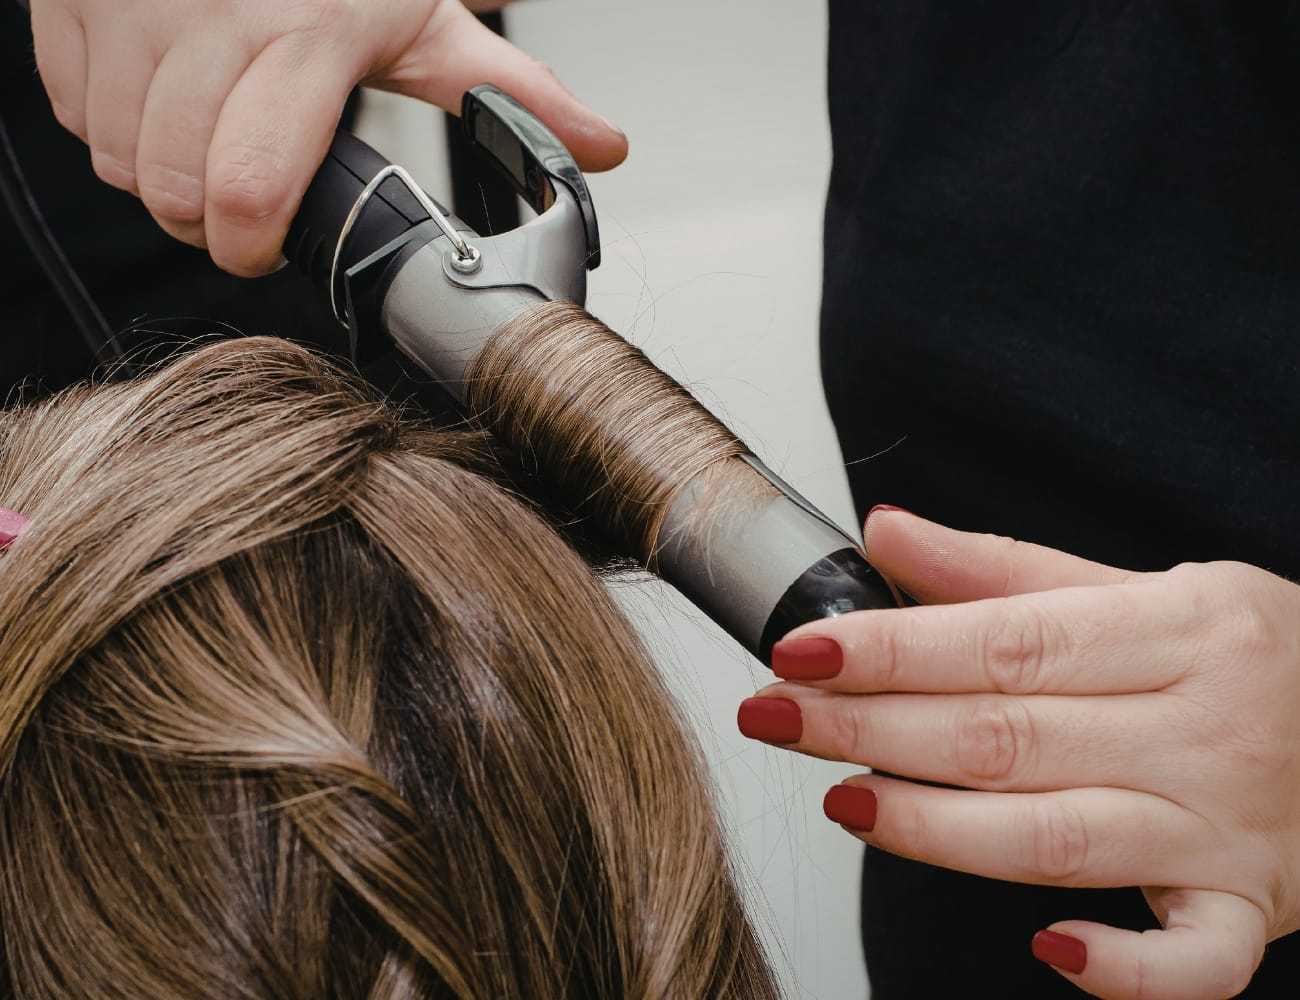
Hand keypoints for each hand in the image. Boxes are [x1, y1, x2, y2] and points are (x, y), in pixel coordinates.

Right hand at [29, 0, 626, 275]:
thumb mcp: (428, 12)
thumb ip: (509, 91)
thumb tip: (601, 148)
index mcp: (307, 32)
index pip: (249, 185)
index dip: (249, 243)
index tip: (265, 249)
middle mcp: (208, 15)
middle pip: (170, 186)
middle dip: (202, 220)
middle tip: (238, 200)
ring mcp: (129, 4)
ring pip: (114, 153)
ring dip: (154, 171)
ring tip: (205, 138)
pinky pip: (70, 106)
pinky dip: (109, 120)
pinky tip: (159, 94)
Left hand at [738, 508, 1299, 998]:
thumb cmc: (1245, 653)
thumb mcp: (1143, 590)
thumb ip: (1005, 568)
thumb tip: (886, 533)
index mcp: (1179, 629)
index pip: (1005, 640)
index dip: (893, 647)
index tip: (800, 649)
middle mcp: (1204, 727)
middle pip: (1009, 734)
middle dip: (873, 727)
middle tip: (776, 717)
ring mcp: (1229, 828)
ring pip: (1063, 835)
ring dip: (941, 827)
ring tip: (845, 800)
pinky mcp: (1248, 908)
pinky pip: (1193, 959)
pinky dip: (1124, 967)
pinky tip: (1043, 945)